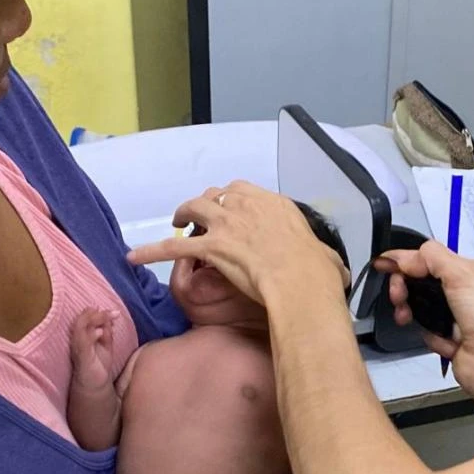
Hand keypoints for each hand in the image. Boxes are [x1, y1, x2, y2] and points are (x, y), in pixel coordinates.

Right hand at [70, 308, 119, 390]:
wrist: (94, 387)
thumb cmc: (98, 365)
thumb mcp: (106, 346)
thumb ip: (107, 333)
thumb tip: (111, 319)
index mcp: (82, 336)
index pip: (86, 318)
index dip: (99, 313)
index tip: (115, 312)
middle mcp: (77, 340)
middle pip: (81, 320)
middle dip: (97, 314)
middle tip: (113, 313)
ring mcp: (77, 349)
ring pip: (79, 328)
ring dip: (93, 320)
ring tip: (106, 317)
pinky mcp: (81, 358)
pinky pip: (82, 344)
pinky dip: (91, 336)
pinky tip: (101, 332)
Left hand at [127, 183, 349, 308]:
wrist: (300, 282)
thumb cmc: (316, 273)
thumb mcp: (329, 258)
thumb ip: (327, 259)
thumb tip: (339, 272)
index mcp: (276, 204)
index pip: (247, 191)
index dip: (235, 200)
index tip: (234, 210)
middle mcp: (248, 206)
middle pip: (218, 194)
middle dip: (208, 202)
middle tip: (202, 215)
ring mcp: (226, 223)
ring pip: (194, 209)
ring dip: (183, 213)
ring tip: (175, 221)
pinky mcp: (209, 246)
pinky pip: (172, 246)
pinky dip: (151, 251)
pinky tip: (134, 257)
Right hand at [375, 242, 473, 424]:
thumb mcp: (464, 276)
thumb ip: (432, 259)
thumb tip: (405, 256)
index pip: (437, 259)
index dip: (410, 259)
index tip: (384, 262)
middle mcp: (470, 293)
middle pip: (426, 281)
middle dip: (406, 285)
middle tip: (397, 294)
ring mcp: (460, 317)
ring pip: (423, 305)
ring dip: (410, 308)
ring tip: (404, 315)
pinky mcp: (451, 338)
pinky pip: (428, 329)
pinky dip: (428, 333)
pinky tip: (440, 339)